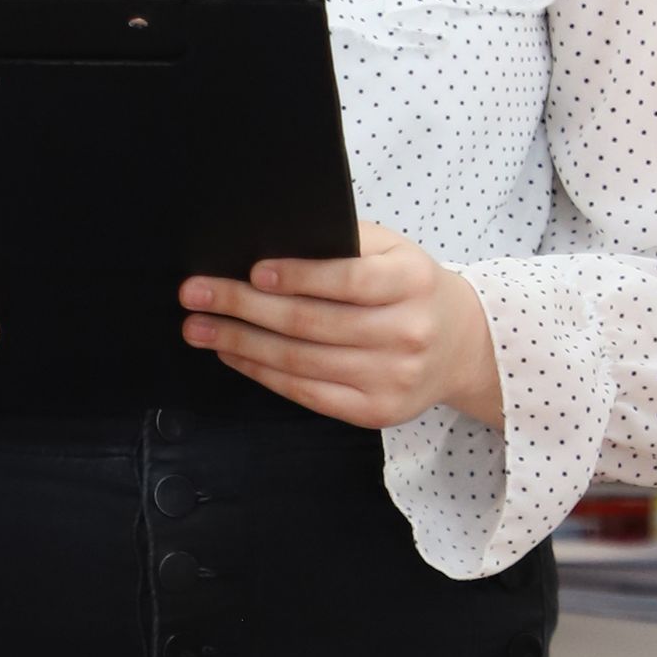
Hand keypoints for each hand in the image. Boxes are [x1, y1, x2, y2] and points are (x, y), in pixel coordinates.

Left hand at [180, 221, 502, 429]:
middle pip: (312, 323)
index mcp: (413, 282)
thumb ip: (345, 245)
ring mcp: (392, 378)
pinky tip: (233, 353)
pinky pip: (306, 393)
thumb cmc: (410, 289)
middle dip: (244, 308)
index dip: (297, 277)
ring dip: (240, 342)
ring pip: (301, 361)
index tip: (252, 272)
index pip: (349, 281)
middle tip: (196, 294)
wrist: (460, 344)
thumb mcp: (394, 252)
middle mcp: (407, 333)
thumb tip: (272, 246)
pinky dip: (262, 372)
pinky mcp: (375, 411)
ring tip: (199, 327)